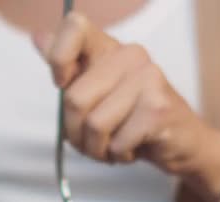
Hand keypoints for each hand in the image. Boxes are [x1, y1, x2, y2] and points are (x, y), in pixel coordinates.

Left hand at [34, 13, 219, 201]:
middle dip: (76, 133)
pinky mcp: (158, 108)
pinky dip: (117, 156)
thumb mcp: (97, 93)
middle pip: (75, 98)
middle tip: (93, 141)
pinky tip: (131, 149)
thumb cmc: (133, 120)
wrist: (182, 143)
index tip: (62, 83)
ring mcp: (148, 79)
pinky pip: (116, 142)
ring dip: (96, 149)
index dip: (58, 58)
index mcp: (110, 48)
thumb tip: (37, 37)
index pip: (74, 26)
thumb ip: (69, 68)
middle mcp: (130, 55)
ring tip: (111, 147)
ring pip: (94, 124)